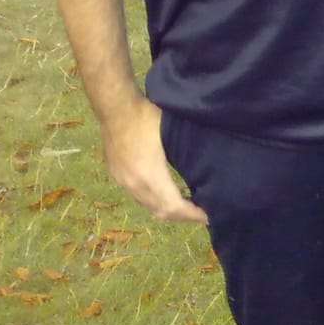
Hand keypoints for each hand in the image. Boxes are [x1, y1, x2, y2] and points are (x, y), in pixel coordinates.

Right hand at [101, 97, 205, 223]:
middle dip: (182, 216)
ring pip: (148, 206)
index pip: (173, 206)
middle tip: (201, 213)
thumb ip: (187, 154)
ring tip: (187, 205)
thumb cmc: (147, 116)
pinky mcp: (117, 176)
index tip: (208, 215)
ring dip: (168, 209)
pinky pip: (138, 197)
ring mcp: (123, 182)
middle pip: (160, 211)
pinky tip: (166, 193)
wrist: (115, 108)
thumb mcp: (172, 134)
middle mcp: (135, 185)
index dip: (192, 214)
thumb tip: (208, 165)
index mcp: (150, 176)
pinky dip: (155, 201)